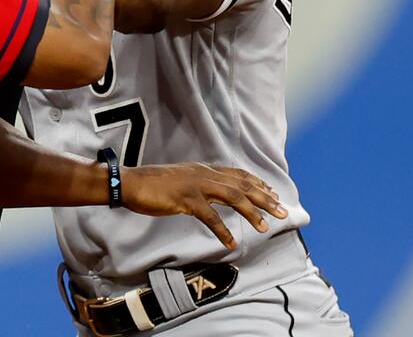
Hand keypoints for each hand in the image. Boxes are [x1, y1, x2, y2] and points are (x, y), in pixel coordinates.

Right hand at [120, 163, 288, 249]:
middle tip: (282, 211)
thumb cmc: (152, 183)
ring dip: (250, 212)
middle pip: (241, 185)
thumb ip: (197, 184)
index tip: (272, 193)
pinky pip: (209, 216)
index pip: (237, 174)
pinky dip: (222, 231)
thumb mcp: (180, 179)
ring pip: (232, 196)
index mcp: (202, 169)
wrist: (130, 182)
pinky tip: (230, 243)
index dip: (257, 183)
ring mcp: (195, 185)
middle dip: (264, 198)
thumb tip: (210, 194)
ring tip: (264, 227)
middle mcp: (203, 174)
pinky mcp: (185, 199)